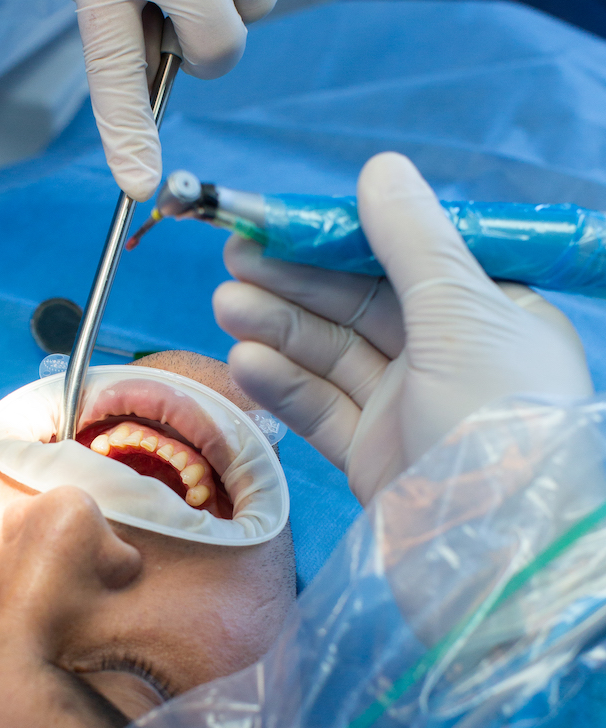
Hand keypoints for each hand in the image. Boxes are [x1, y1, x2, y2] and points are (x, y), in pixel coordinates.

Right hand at [212, 152, 593, 503]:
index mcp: (490, 315)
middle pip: (360, 305)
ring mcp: (409, 410)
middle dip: (296, 281)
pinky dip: (283, 383)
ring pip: (332, 355)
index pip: (405, 259)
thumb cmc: (501, 424)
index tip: (281, 219)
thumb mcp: (461, 314)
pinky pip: (322, 408)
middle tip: (234, 256)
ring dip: (279, 327)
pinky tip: (245, 360)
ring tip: (225, 303)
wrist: (498, 558)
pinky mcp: (374, 457)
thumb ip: (412, 242)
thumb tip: (380, 168)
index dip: (340, 237)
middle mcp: (450, 358)